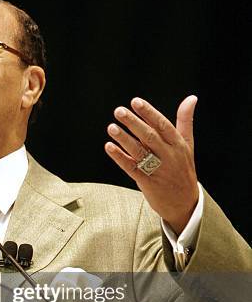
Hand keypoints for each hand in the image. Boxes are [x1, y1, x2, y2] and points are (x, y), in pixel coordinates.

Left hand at [104, 96, 198, 234]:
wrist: (186, 203)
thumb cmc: (183, 169)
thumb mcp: (188, 145)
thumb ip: (185, 121)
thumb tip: (191, 98)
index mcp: (178, 144)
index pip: (163, 125)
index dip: (149, 113)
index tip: (135, 101)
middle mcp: (169, 155)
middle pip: (149, 136)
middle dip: (134, 123)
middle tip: (119, 111)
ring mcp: (158, 169)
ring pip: (139, 151)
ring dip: (124, 139)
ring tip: (111, 127)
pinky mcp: (147, 182)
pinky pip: (131, 167)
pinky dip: (120, 157)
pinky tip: (109, 147)